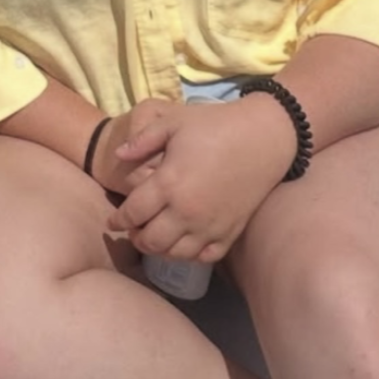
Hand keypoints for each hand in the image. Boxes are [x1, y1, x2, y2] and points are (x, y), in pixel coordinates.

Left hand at [108, 95, 296, 260]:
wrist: (264, 136)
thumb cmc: (216, 125)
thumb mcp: (174, 122)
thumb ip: (143, 139)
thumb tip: (118, 155)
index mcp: (169, 184)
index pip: (132, 213)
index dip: (118, 220)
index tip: (113, 221)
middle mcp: (186, 211)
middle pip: (150, 240)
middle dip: (136, 237)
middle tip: (134, 230)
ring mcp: (210, 225)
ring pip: (175, 253)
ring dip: (160, 248)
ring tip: (157, 237)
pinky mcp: (230, 231)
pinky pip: (204, 256)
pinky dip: (190, 254)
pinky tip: (185, 242)